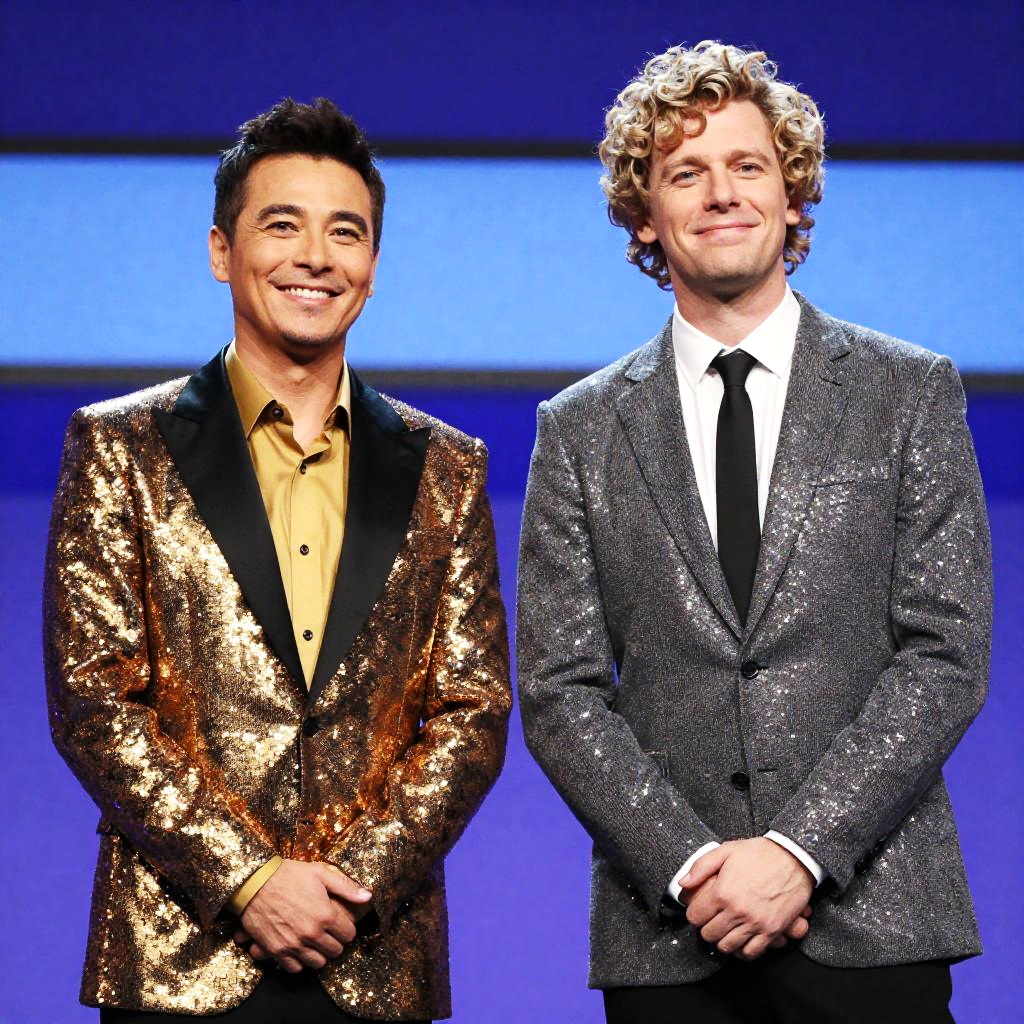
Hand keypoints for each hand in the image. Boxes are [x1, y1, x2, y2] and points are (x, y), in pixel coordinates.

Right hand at [234, 860, 371, 972]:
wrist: (255, 882)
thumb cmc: (289, 875)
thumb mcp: (321, 873)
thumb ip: (346, 887)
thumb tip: (368, 896)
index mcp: (326, 915)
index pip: (349, 935)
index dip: (347, 929)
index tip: (341, 925)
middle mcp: (312, 934)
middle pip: (335, 951)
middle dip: (335, 942)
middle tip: (329, 934)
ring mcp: (294, 944)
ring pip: (318, 963)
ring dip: (319, 954)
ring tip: (315, 943)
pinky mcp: (277, 950)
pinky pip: (295, 968)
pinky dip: (300, 962)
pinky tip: (300, 950)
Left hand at [678, 838, 813, 960]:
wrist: (793, 858)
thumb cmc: (759, 853)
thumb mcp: (726, 851)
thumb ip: (701, 867)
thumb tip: (683, 883)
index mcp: (722, 892)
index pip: (695, 917)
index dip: (694, 914)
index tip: (699, 911)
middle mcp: (737, 911)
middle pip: (709, 935)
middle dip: (706, 928)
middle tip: (711, 920)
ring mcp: (755, 923)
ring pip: (728, 947)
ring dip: (722, 940)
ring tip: (725, 930)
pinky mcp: (772, 931)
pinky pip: (752, 952)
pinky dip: (743, 950)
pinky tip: (741, 940)